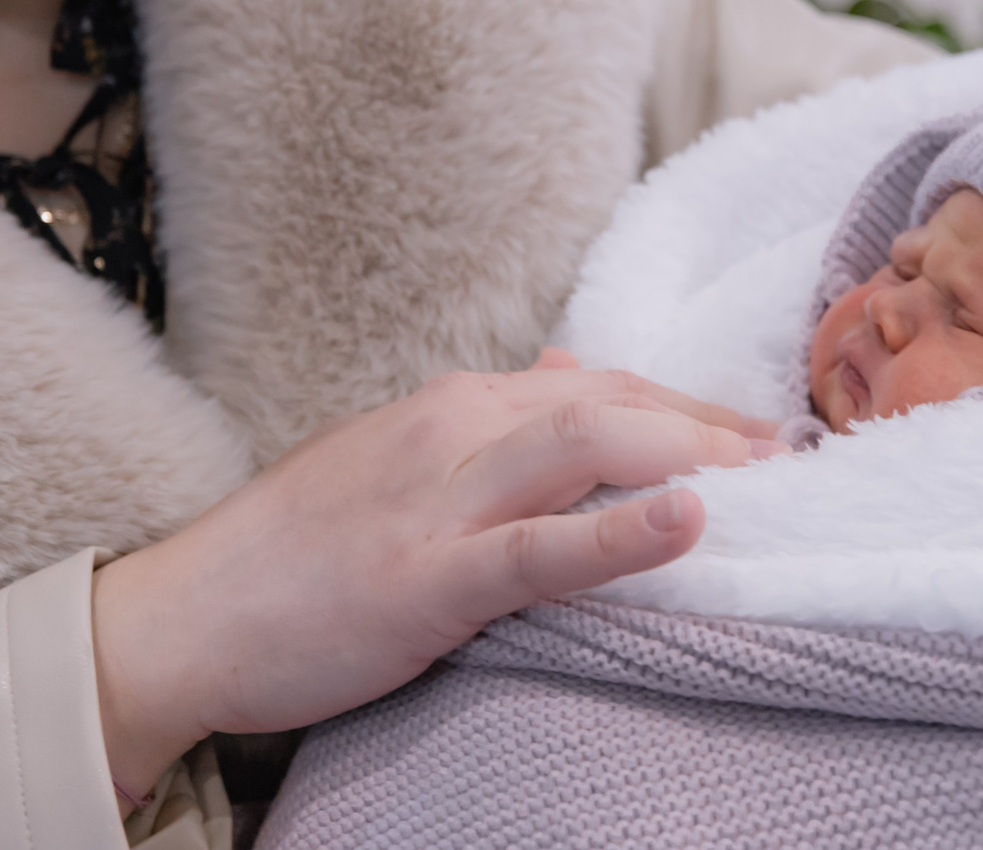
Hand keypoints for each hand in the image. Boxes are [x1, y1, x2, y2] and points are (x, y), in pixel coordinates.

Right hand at [87, 351, 774, 802]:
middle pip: (610, 404)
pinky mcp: (424, 579)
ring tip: (769, 474)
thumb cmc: (292, 548)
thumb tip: (570, 368)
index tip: (759, 431)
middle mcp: (451, 430)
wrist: (185, 613)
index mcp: (449, 407)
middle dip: (709, 423)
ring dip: (689, 452)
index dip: (686, 406)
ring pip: (584, 447)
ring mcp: (437, 501)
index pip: (597, 387)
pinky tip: (690, 520)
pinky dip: (620, 529)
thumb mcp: (391, 458)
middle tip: (796, 451)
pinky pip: (538, 547)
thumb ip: (484, 420)